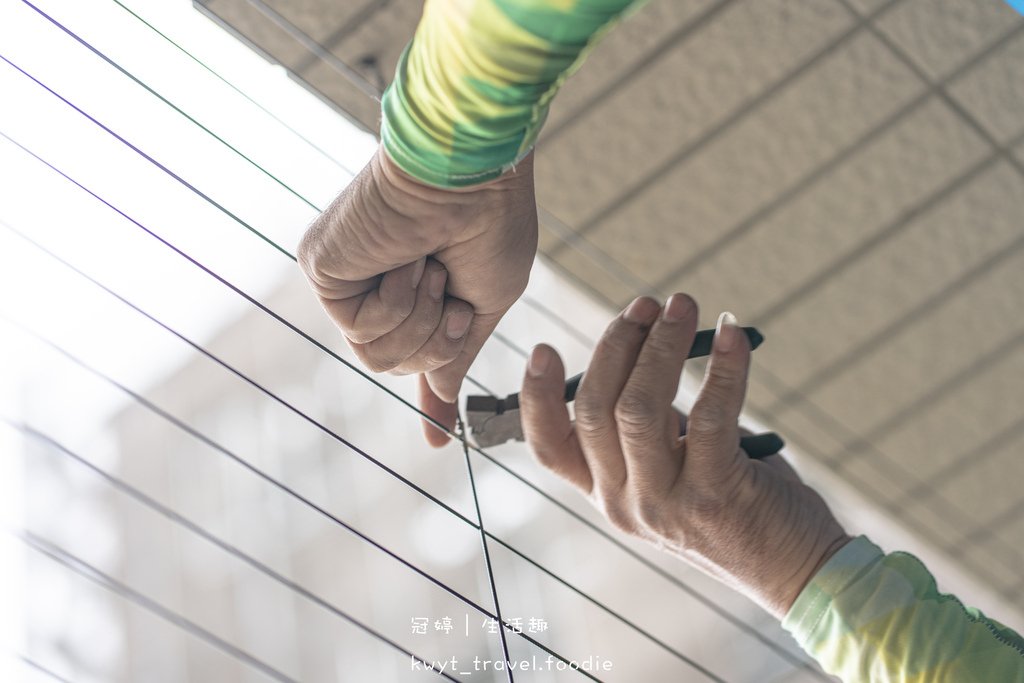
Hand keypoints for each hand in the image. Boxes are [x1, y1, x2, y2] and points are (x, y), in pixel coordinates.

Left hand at [298, 147, 537, 445]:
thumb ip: (459, 352)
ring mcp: (349, 280)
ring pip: (378, 360)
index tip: (437, 440)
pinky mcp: (323, 270)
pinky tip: (404, 262)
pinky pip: (362, 333)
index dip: (432, 398)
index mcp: (421, 290)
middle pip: (398, 366)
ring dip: (419, 323)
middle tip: (453, 298)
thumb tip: (446, 398)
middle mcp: (379, 286)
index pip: (417, 352)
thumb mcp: (488, 303)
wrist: (471, 177)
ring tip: (430, 271)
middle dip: (438, 342)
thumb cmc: (491, 225)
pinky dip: (396, 304)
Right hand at [519, 294, 849, 617]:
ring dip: (662, 345)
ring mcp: (666, 504)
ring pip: (640, 408)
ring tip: (683, 305)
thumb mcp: (673, 471)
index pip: (550, 448)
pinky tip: (734, 334)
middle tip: (647, 304)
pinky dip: (723, 367)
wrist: (795, 569)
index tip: (544, 348)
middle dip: (617, 344)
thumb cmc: (734, 503)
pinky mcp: (715, 495)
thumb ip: (650, 426)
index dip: (536, 397)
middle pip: (595, 409)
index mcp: (606, 494)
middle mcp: (624, 503)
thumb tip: (647, 348)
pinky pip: (710, 415)